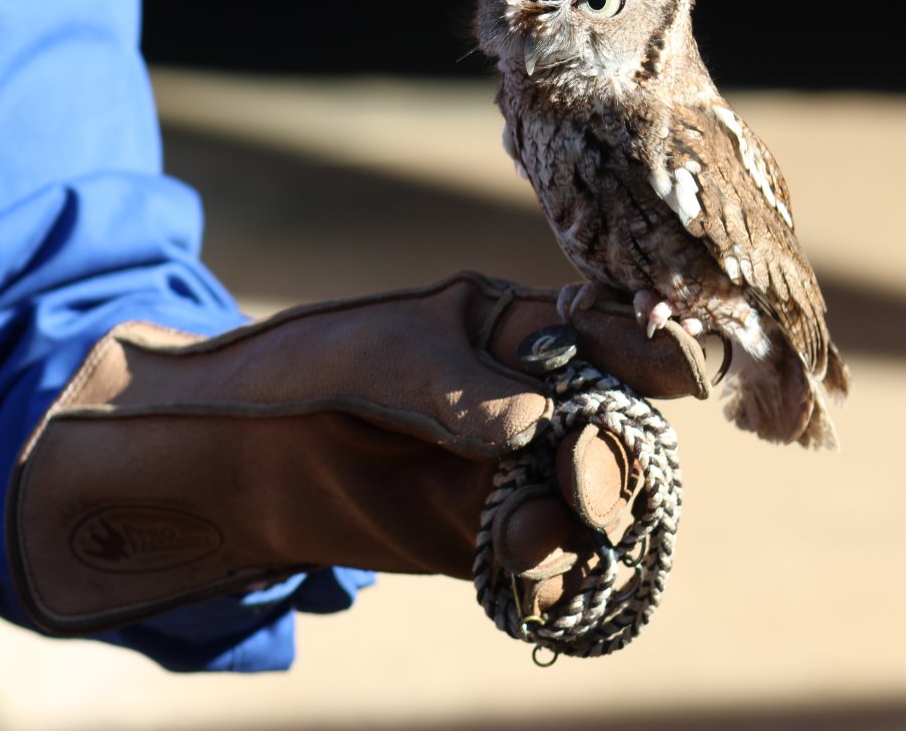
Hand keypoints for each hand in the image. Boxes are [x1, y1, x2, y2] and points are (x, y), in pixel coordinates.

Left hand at [6, 271, 707, 634]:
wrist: (220, 456)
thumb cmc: (299, 376)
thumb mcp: (381, 360)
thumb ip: (460, 390)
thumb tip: (535, 427)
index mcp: (520, 330)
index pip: (612, 334)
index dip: (656, 349)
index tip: (684, 364)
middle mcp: (535, 400)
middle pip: (618, 428)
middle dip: (615, 455)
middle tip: (581, 479)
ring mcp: (512, 472)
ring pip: (591, 500)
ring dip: (584, 520)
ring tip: (533, 534)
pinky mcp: (483, 536)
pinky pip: (546, 559)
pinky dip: (555, 573)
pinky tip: (533, 576)